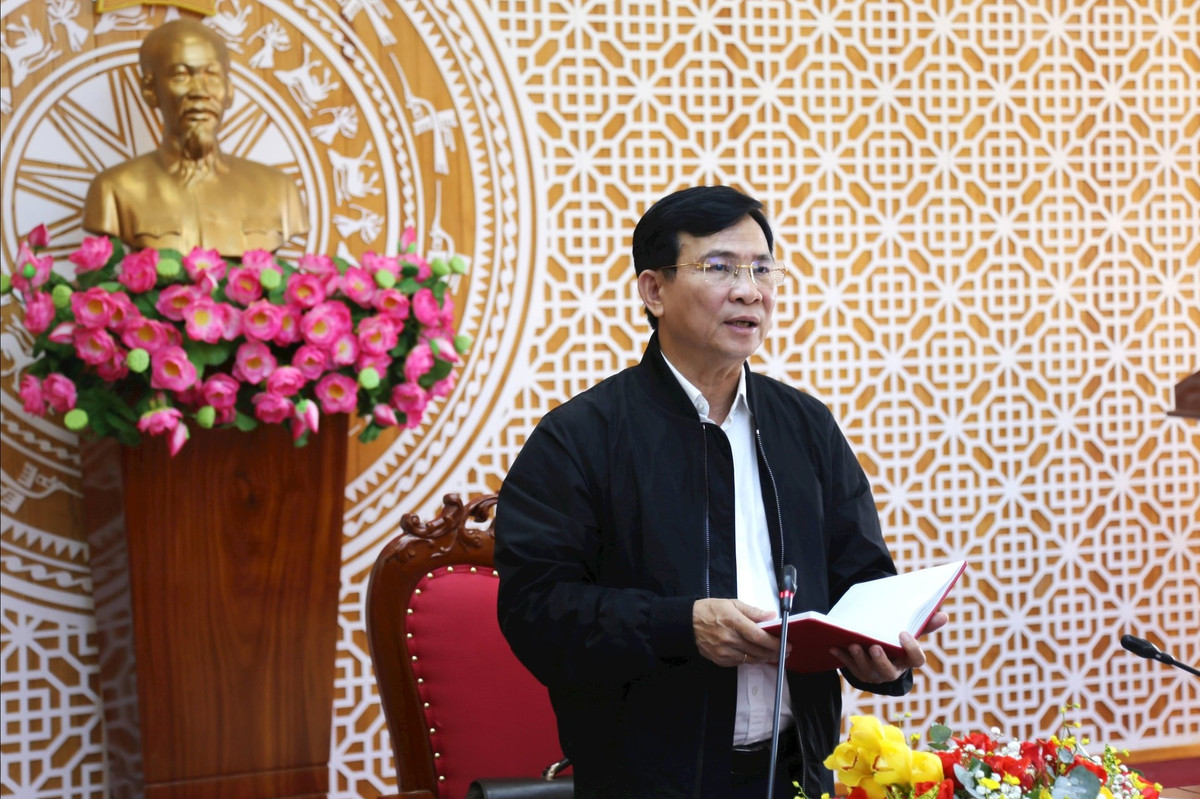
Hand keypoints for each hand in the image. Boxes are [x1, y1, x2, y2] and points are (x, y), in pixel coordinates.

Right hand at [693, 598, 786, 667]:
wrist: (687, 623)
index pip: (759, 637)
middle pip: (758, 651)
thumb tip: (771, 616)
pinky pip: (740, 663)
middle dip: (775, 653)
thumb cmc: (709, 611)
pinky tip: (756, 656)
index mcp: (734, 622)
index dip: (775, 643)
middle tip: (784, 651)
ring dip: (765, 658)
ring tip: (773, 654)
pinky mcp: (720, 660)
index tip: (786, 644)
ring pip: (751, 659)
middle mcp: (729, 639)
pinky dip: (750, 660)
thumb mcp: (732, 604)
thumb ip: (753, 611)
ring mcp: (724, 652)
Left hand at [832, 611, 948, 682]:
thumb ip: (925, 624)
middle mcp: (892, 671)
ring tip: (853, 644)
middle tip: (874, 646)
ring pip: (867, 672)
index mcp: (908, 660)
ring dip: (859, 659)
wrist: (880, 653)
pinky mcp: (859, 673)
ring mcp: (875, 675)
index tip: (903, 633)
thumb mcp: (912, 632)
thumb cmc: (898, 640)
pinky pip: (849, 668)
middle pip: (888, 671)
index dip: (912, 648)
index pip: (916, 660)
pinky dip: (842, 657)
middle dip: (880, 660)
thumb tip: (944, 615)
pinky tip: (834, 646)